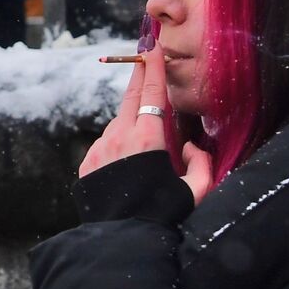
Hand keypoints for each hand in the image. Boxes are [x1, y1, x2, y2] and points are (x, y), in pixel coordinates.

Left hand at [78, 50, 214, 204]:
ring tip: (145, 141)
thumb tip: (191, 147)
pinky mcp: (87, 164)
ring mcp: (99, 149)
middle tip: (145, 60)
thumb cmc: (162, 215)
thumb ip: (201, 164)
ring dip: (131, 124)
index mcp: (147, 137)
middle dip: (140, 78)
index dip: (154, 69)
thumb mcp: (195, 191)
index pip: (153, 94)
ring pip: (118, 126)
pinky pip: (106, 147)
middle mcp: (119, 136)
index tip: (153, 49)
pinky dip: (117, 146)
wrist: (121, 239)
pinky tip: (127, 165)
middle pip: (131, 99)